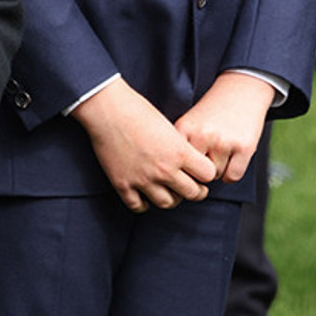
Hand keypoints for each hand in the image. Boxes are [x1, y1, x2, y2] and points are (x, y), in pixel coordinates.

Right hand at [71, 78, 216, 211]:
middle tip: (191, 185)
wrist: (107, 109)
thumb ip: (179, 147)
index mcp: (178, 151)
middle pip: (192, 194)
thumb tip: (188, 162)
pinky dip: (144, 203)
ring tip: (169, 190)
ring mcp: (143, 180)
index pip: (208, 175)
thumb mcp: (167, 126)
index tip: (201, 170)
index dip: (206, 172)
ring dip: (171, 198)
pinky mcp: (123, 184)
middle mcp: (164, 169)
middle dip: (195, 190)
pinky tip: (144, 193)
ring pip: (168, 203)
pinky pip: (139, 206)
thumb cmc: (137, 109)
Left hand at [174, 72, 274, 183]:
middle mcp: (201, 136)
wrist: (240, 90)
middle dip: (200, 170)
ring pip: (215, 176)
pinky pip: (232, 176)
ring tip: (221, 149)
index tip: (186, 164)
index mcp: (184, 129)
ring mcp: (223, 142)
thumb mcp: (190, 121)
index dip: (182, 167)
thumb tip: (175, 179)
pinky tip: (232, 156)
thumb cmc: (212, 111)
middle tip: (208, 155)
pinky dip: (232, 172)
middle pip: (195, 174)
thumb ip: (181, 145)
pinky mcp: (243, 148)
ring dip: (218, 169)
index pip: (176, 165)